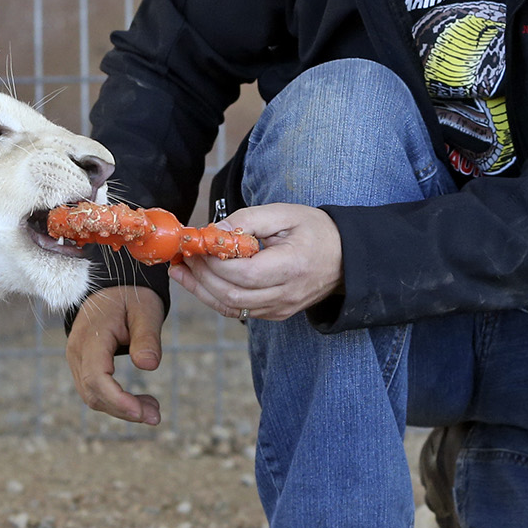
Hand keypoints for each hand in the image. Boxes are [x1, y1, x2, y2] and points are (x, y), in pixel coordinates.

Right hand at [65, 286, 165, 426]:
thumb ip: (147, 337)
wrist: (113, 286)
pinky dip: (116, 401)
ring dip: (121, 408)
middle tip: (156, 416)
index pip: (96, 377)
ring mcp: (77, 359)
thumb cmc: (132, 297)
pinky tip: (139, 403)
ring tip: (153, 410)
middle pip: (93, 393)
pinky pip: (95, 390)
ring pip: (92, 396)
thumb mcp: (146, 311)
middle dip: (123, 410)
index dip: (117, 399)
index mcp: (91, 336)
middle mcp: (77, 351)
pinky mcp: (84, 364)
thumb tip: (148, 366)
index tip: (141, 412)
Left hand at [169, 203, 341, 321]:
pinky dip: (215, 297)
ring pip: (231, 308)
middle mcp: (287, 294)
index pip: (243, 273)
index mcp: (292, 267)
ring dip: (201, 290)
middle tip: (184, 256)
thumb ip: (247, 220)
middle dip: (201, 276)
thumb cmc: (316, 230)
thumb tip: (212, 232)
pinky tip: (199, 281)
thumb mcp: (284, 213)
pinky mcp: (276, 314)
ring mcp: (281, 308)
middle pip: (232, 296)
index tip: (196, 244)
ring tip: (182, 270)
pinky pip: (239, 311)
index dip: (214, 262)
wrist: (346, 257)